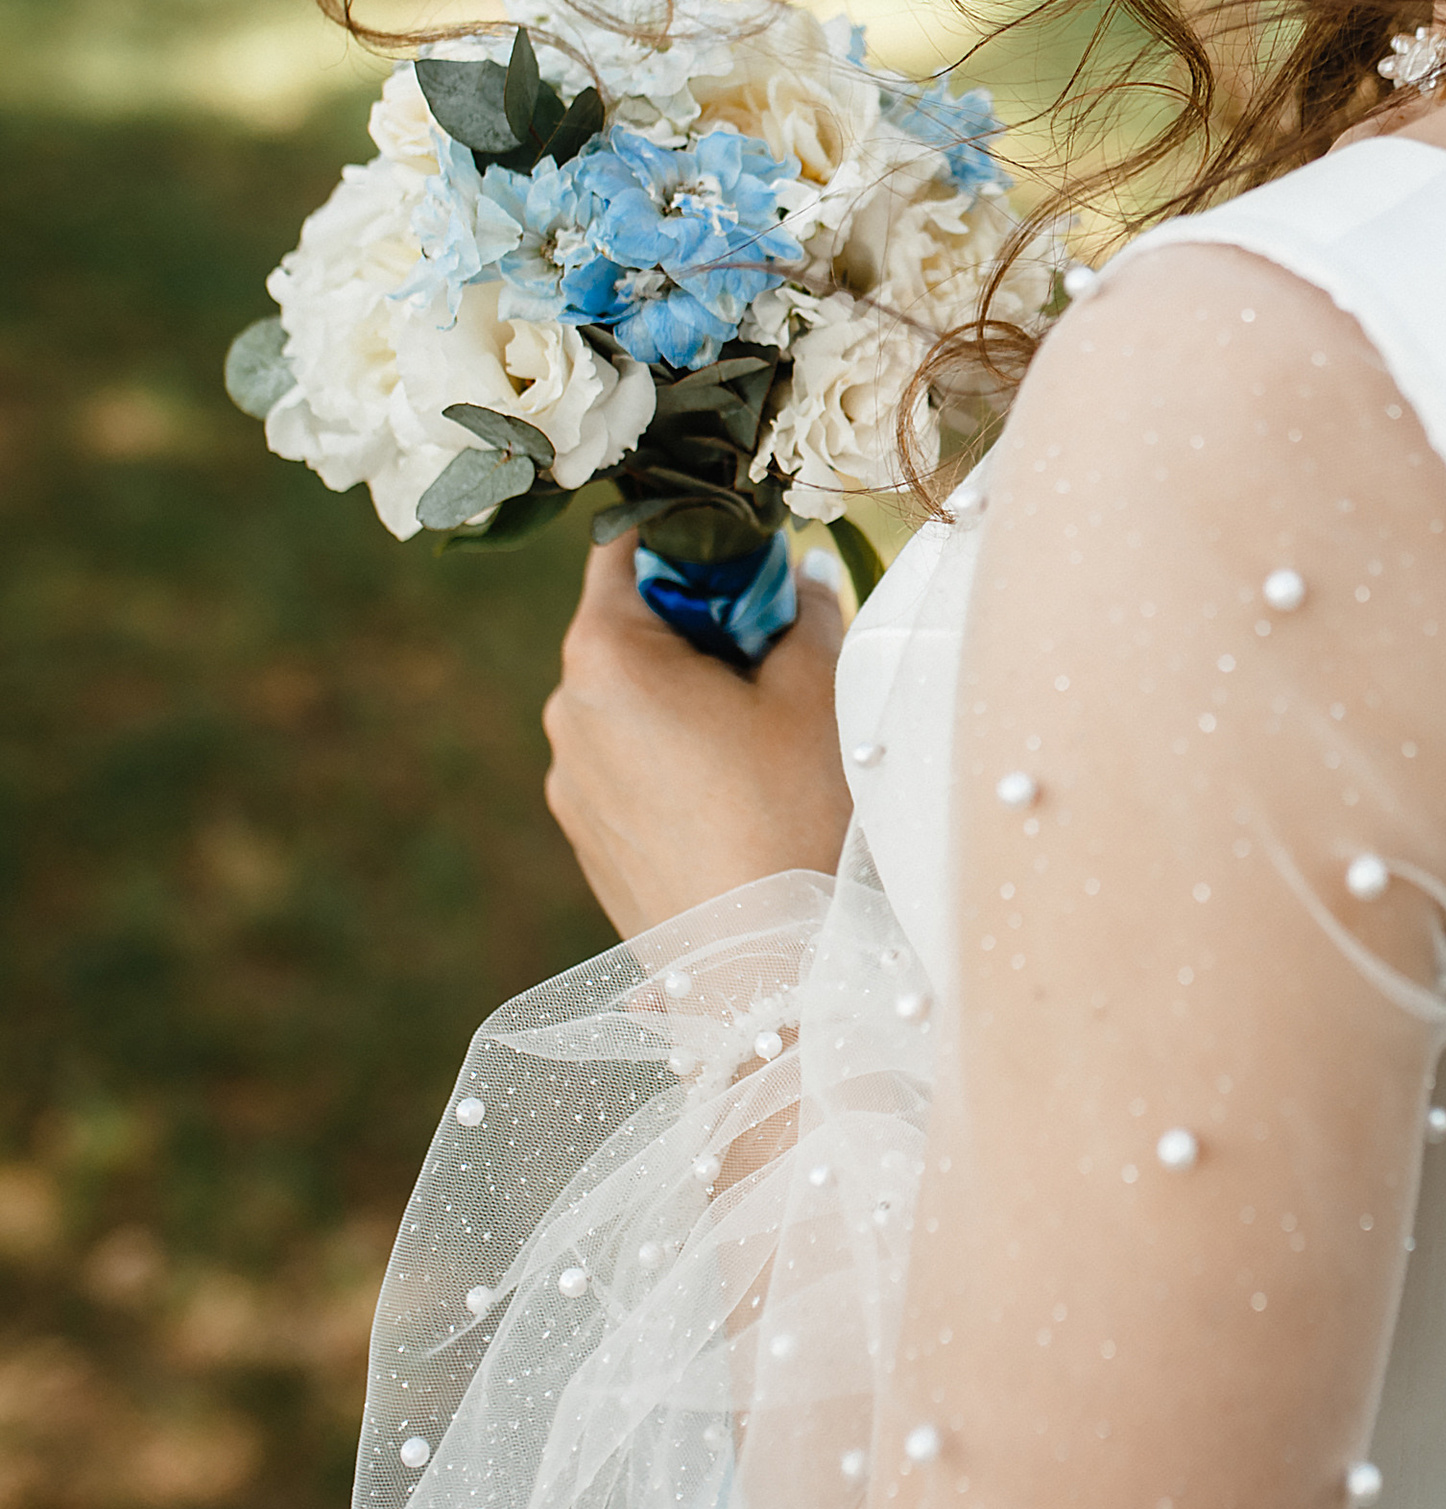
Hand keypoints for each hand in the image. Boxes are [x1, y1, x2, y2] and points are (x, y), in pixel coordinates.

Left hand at [543, 538, 853, 939]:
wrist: (767, 971)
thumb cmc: (793, 812)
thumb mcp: (816, 688)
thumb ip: (804, 610)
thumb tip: (799, 577)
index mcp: (604, 656)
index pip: (627, 547)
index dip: (696, 537)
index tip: (755, 558)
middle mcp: (566, 714)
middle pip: (631, 627)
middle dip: (704, 624)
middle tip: (782, 650)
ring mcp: (570, 786)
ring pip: (632, 702)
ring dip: (693, 695)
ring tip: (770, 738)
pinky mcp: (592, 843)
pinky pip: (630, 767)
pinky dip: (678, 757)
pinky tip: (744, 796)